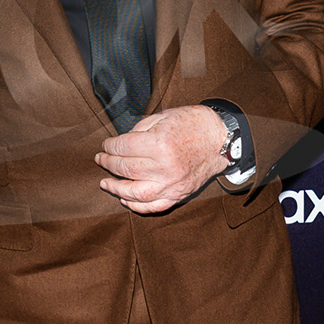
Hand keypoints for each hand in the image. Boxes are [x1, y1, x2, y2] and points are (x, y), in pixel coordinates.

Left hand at [95, 106, 225, 213]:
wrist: (221, 140)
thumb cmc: (193, 124)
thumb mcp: (164, 117)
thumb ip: (140, 129)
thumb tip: (120, 143)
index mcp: (160, 143)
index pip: (124, 148)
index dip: (110, 146)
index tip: (105, 144)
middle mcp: (165, 167)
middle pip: (126, 169)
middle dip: (108, 164)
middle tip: (101, 159)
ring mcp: (172, 184)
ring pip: (134, 193)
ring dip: (116, 188)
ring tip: (105, 182)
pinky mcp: (178, 195)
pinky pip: (153, 207)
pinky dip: (136, 206)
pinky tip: (125, 199)